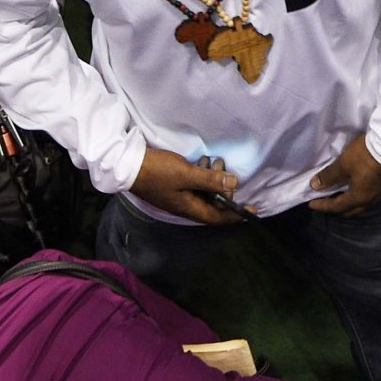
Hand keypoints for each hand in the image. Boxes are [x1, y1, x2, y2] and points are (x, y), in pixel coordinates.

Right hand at [131, 145, 247, 223]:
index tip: (253, 210)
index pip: (218, 217)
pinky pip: (196, 187)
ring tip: (216, 162)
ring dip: (214, 182)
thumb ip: (209, 180)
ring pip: (205, 195)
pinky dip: (204, 178)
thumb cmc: (156, 171)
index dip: (236, 215)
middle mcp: (185, 206)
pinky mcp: (174, 187)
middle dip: (225, 191)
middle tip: (227, 171)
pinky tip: (204, 164)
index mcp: (189, 208)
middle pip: (213, 206)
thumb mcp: (185, 174)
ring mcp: (179, 197)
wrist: (127, 166)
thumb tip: (234, 185)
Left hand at [307, 133, 380, 214]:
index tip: (311, 204)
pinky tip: (356, 187)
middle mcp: (370, 200)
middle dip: (336, 209)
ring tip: (339, 195)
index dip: (322, 206)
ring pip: (361, 204)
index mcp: (358, 198)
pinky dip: (358, 196)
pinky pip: (369, 196)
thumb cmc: (366, 156)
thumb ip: (329, 176)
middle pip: (350, 210)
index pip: (336, 207)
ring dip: (349, 202)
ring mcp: (380, 193)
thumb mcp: (344, 164)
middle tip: (325, 203)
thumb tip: (315, 186)